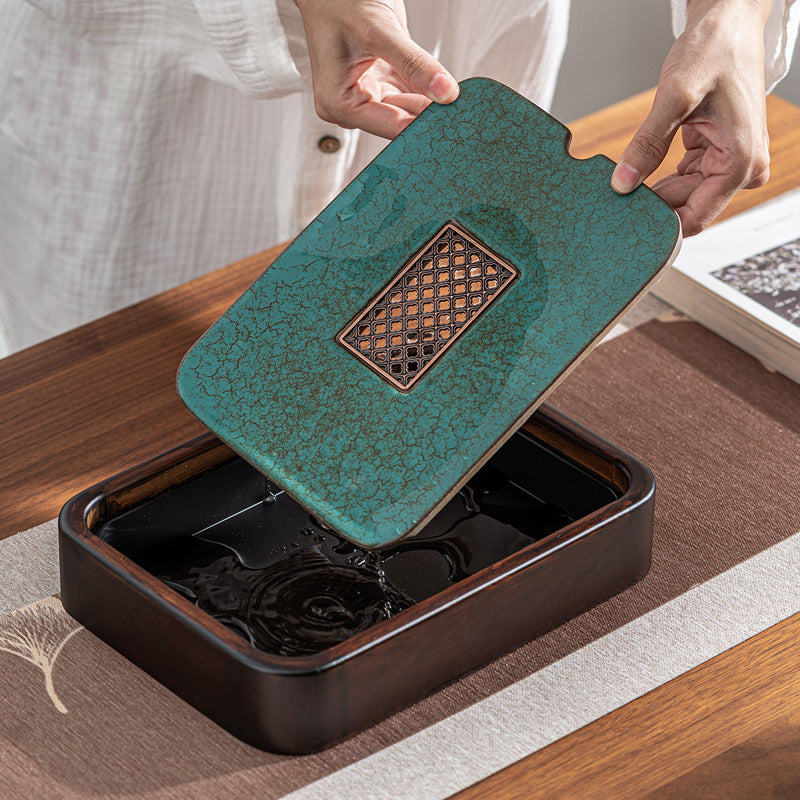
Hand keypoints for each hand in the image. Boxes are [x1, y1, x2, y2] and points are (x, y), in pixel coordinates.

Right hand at [293, 0, 458, 138]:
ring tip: (455, 100)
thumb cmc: (339, 1)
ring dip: (431, 104)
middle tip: (458, 110)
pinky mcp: (382, 83)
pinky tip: (444, 88)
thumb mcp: (379, 32)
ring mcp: (367, 94)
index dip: (422, 126)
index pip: (390, 126)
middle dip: (428, 115)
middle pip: (400, 122)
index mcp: (339, 102)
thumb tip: (444, 92)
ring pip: (409, 109)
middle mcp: (351, 104)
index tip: (450, 122)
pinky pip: (411, 94)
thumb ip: (413, 64)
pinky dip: (428, 90)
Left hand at [611, 0, 770, 235]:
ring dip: (655, 192)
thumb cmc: (715, 49)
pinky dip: (660, 178)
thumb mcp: (674, 96)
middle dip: (654, 205)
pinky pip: (683, 179)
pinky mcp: (714, 154)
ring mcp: (729, 162)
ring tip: (625, 182)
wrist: (729, 22)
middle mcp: (742, 167)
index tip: (627, 223)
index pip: (696, 217)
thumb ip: (646, 143)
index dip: (660, 225)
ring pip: (683, 195)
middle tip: (616, 200)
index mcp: (741, 161)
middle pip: (688, 207)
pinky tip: (639, 172)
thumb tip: (622, 182)